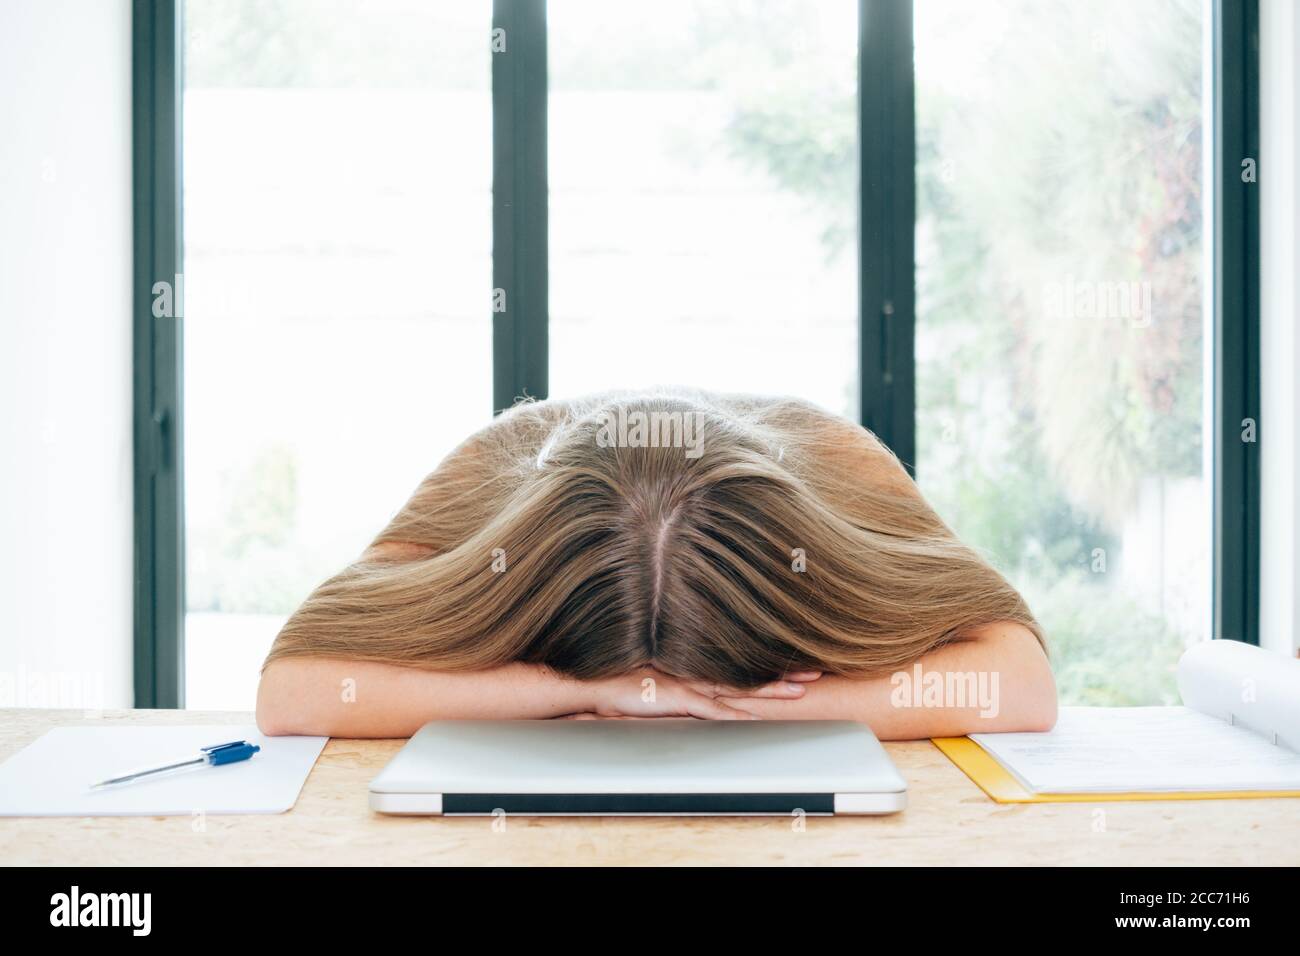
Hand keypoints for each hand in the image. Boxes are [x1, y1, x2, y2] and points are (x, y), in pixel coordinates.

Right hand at [565, 668, 820, 719]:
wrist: (594, 682)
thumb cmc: (623, 683)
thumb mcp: (660, 683)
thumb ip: (682, 687)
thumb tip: (704, 694)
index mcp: (696, 668)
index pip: (741, 667)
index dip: (770, 667)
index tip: (798, 664)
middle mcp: (697, 673)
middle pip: (748, 675)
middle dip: (783, 675)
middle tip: (815, 673)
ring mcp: (688, 685)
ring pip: (737, 689)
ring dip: (768, 692)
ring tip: (799, 691)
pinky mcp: (675, 700)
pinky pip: (710, 709)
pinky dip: (732, 714)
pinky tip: (753, 719)